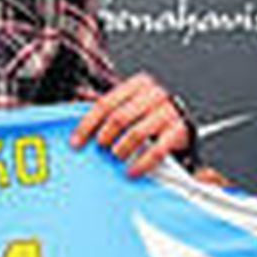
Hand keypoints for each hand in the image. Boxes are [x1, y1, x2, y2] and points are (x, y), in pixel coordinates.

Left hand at [69, 72, 191, 176]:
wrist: (183, 118)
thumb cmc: (150, 111)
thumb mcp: (129, 101)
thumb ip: (106, 105)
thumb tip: (73, 107)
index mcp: (136, 85)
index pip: (104, 104)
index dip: (87, 125)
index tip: (76, 142)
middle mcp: (153, 95)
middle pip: (119, 117)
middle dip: (105, 136)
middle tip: (99, 148)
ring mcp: (167, 112)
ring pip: (137, 133)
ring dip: (121, 149)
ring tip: (116, 156)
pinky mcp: (179, 131)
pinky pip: (157, 150)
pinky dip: (141, 163)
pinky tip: (132, 171)